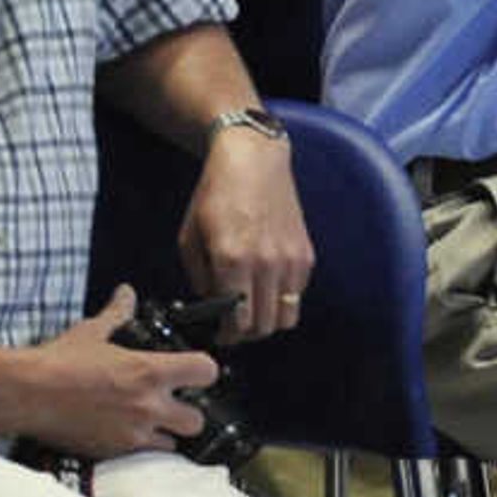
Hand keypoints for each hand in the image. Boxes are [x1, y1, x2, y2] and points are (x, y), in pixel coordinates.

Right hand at [8, 287, 217, 460]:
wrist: (23, 394)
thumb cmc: (57, 361)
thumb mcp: (93, 332)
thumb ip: (118, 314)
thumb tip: (126, 293)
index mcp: (150, 371)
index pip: (207, 371)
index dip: (203, 370)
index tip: (193, 371)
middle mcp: (147, 405)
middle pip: (198, 420)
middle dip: (189, 412)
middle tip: (174, 405)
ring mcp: (131, 433)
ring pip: (172, 444)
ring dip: (165, 435)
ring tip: (148, 423)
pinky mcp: (110, 453)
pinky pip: (140, 457)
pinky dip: (138, 449)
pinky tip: (124, 434)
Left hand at [181, 125, 310, 341]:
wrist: (254, 161)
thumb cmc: (214, 196)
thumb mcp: (189, 238)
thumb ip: (200, 279)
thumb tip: (212, 305)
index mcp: (233, 260)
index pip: (236, 321)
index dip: (226, 335)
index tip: (219, 333)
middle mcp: (267, 263)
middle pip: (264, 325)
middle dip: (246, 333)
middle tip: (233, 326)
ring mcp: (291, 259)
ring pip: (287, 316)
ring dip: (268, 320)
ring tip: (252, 310)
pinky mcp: (307, 253)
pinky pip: (298, 293)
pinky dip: (282, 298)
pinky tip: (266, 284)